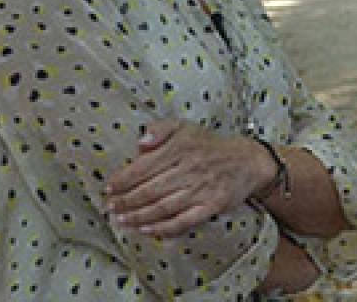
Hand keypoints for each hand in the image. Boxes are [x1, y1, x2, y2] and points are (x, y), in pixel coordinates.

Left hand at [105, 119, 273, 236]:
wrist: (248, 161)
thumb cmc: (210, 146)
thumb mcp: (185, 127)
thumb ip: (160, 129)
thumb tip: (140, 143)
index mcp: (180, 148)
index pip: (143, 167)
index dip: (122, 180)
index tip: (109, 188)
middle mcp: (190, 168)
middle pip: (149, 190)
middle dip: (125, 201)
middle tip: (110, 207)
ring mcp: (201, 189)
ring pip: (162, 207)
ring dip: (137, 216)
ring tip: (121, 220)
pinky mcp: (211, 206)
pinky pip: (182, 221)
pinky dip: (162, 228)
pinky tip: (146, 229)